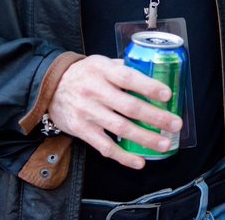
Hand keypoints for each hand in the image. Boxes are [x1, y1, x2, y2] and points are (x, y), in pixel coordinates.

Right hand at [45, 54, 181, 169]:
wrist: (50, 88)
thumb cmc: (83, 74)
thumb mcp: (100, 62)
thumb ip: (122, 68)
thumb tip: (152, 72)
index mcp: (102, 71)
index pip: (128, 78)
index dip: (148, 87)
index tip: (167, 95)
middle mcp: (95, 91)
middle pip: (129, 106)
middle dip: (155, 117)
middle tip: (175, 124)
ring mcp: (88, 112)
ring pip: (121, 129)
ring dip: (145, 138)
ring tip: (164, 144)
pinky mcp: (82, 130)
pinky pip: (105, 147)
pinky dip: (123, 156)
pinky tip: (139, 161)